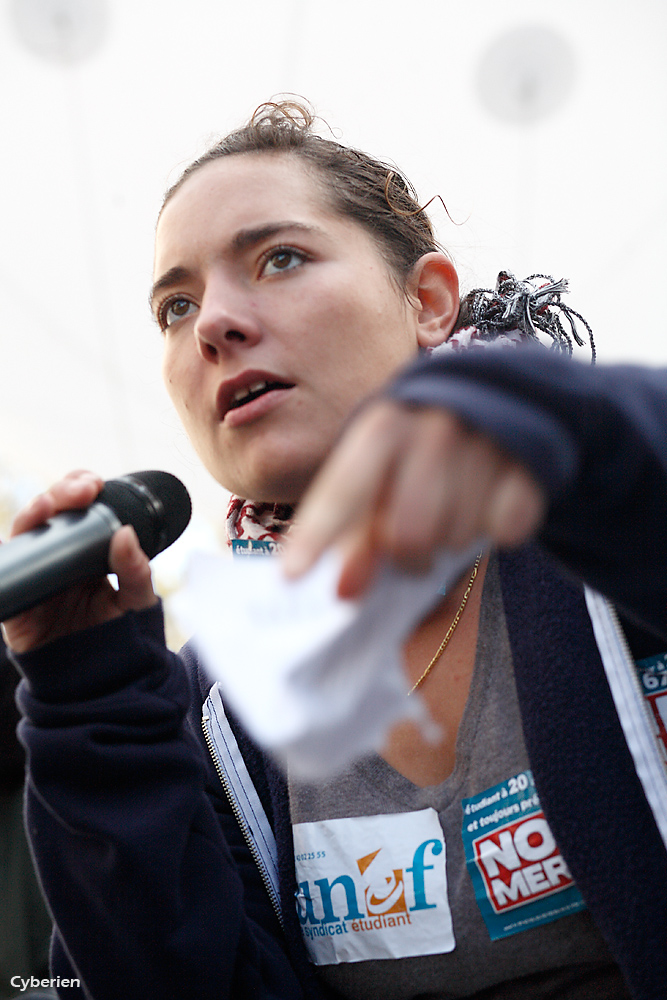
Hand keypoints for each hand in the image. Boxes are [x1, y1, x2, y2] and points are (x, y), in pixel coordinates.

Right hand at [2, 470, 157, 652]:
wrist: (102, 682)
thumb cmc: (118, 637)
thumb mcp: (137, 601)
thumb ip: (136, 570)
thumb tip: (125, 533)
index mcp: (84, 552)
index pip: (76, 509)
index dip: (78, 489)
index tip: (94, 483)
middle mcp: (56, 559)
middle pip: (47, 514)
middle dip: (59, 493)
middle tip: (81, 489)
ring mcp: (34, 577)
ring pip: (23, 536)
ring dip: (31, 514)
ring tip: (48, 507)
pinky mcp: (17, 603)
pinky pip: (4, 574)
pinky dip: (2, 558)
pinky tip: (7, 546)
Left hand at [283, 400, 545, 598]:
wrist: (505, 400)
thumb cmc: (421, 452)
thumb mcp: (383, 477)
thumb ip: (358, 533)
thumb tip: (345, 592)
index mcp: (382, 425)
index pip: (343, 490)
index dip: (317, 536)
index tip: (291, 576)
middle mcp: (431, 426)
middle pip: (406, 535)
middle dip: (406, 556)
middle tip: (412, 545)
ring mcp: (484, 440)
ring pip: (455, 539)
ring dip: (451, 541)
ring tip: (453, 510)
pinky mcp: (529, 462)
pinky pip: (505, 529)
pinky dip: (496, 530)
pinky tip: (490, 502)